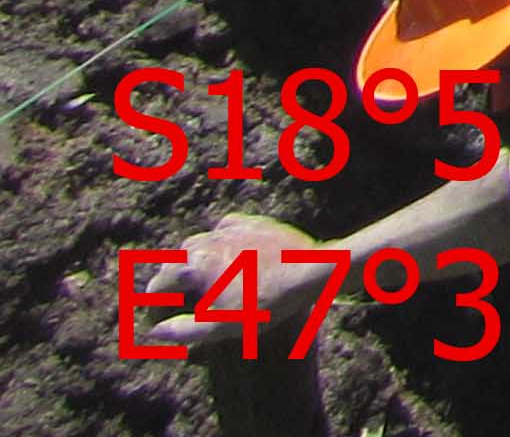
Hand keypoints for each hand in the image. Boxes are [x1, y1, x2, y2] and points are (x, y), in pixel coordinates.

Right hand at [147, 212, 328, 348]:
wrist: (309, 270)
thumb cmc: (266, 302)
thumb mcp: (221, 326)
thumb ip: (184, 331)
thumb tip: (155, 332)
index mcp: (195, 265)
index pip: (159, 284)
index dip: (154, 306)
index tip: (158, 320)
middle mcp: (208, 242)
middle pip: (174, 261)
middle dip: (169, 281)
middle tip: (171, 301)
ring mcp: (232, 229)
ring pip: (197, 242)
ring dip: (190, 260)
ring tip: (194, 278)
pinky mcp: (254, 223)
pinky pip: (225, 228)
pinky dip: (217, 240)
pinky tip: (223, 251)